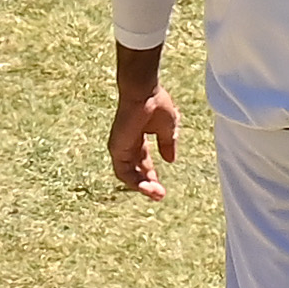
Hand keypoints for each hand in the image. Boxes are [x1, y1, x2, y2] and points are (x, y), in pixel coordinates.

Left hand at [110, 84, 179, 198]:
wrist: (144, 92)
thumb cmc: (156, 103)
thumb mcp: (167, 128)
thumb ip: (168, 144)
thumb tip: (170, 160)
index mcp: (139, 140)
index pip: (144, 164)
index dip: (152, 177)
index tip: (162, 189)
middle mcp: (128, 146)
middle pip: (136, 173)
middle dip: (148, 186)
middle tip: (160, 195)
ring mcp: (121, 148)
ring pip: (128, 176)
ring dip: (142, 187)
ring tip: (157, 194)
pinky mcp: (117, 149)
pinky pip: (123, 172)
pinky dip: (134, 182)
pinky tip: (147, 187)